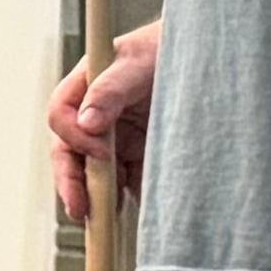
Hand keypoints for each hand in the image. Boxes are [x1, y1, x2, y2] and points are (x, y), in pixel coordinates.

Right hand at [45, 24, 160, 225]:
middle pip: (69, 152)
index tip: (101, 152)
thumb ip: (110, 90)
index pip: (61, 116)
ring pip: (95, 174)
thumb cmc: (167, 49)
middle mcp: (95, 116)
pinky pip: (125, 184)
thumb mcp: (139, 62)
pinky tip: (131, 214)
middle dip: (72, 182)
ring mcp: (116, 138)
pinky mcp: (138, 158)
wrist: (209, 58)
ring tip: (103, 220)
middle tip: (80, 208)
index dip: (75, 137)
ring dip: (96, 197)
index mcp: (85, 87)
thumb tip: (86, 123)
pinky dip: (125, 201)